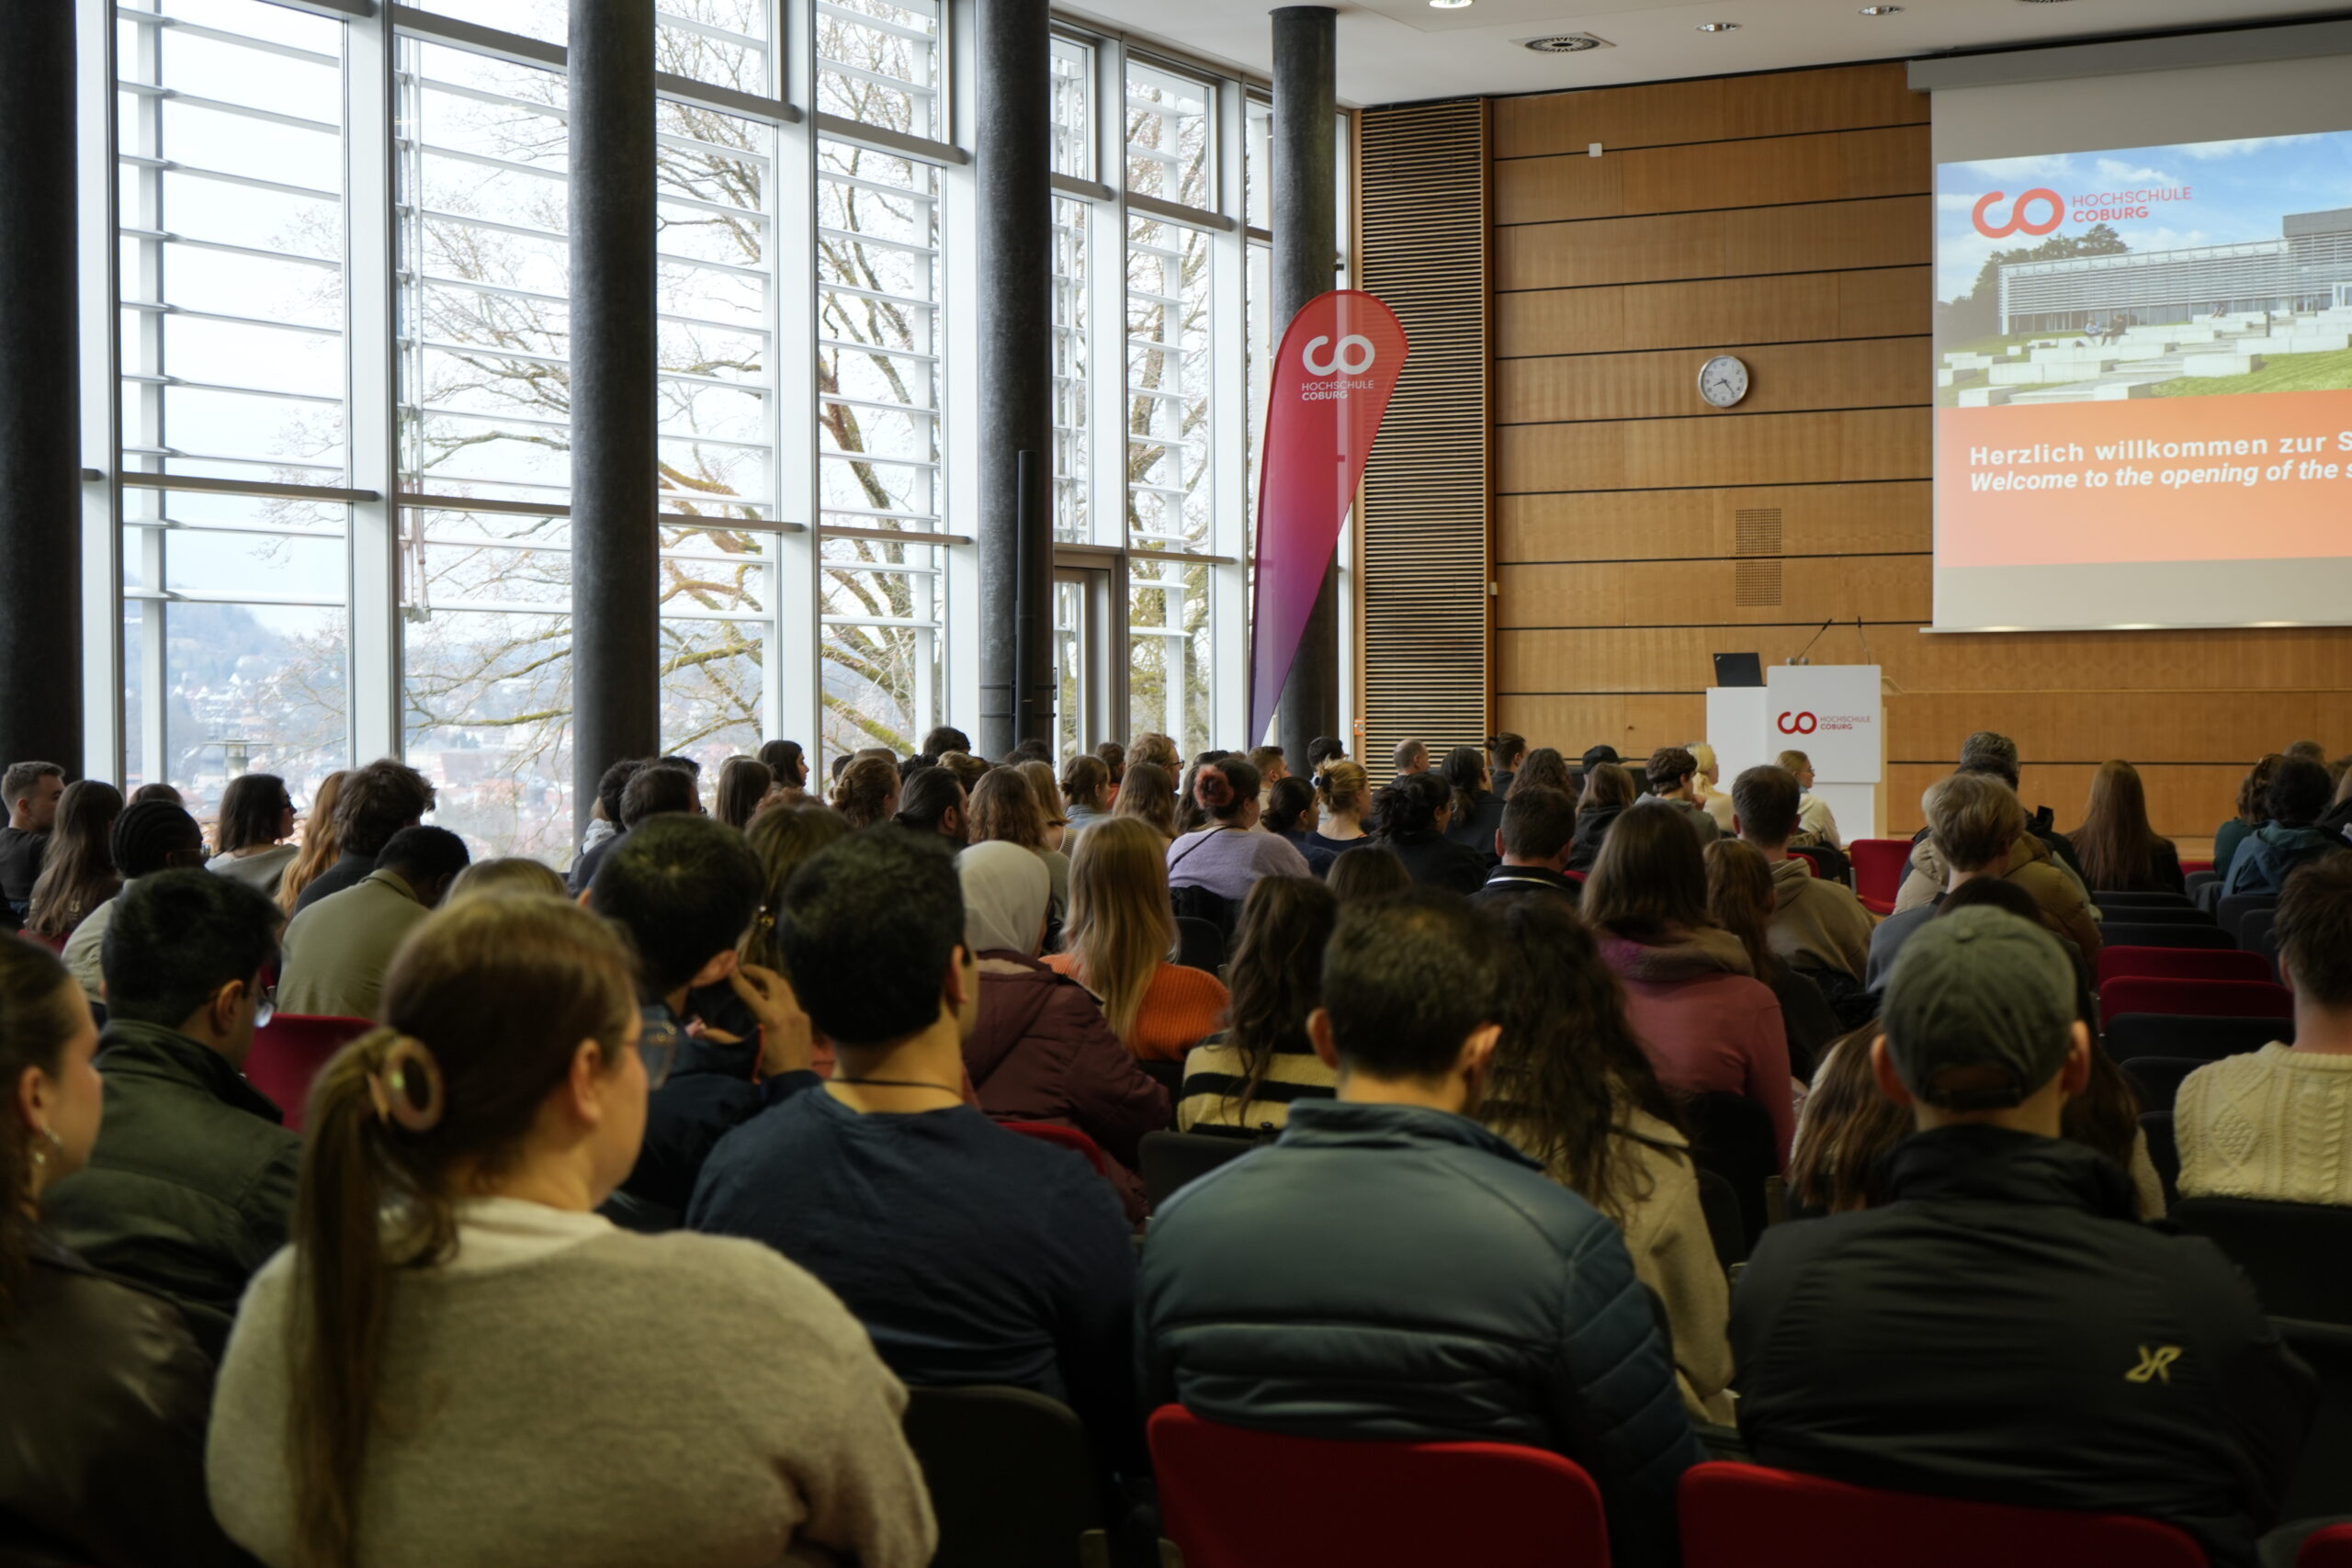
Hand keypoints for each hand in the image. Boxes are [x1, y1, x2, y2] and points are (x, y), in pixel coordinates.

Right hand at [729, 962, 814, 1076]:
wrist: (796, 1078)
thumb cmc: (769, 1066)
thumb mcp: (746, 1051)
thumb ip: (724, 1038)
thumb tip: (702, 1031)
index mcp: (770, 1017)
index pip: (751, 991)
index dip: (738, 979)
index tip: (730, 969)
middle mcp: (786, 1010)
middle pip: (772, 979)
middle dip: (757, 970)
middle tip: (745, 969)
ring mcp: (798, 1012)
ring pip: (785, 985)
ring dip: (770, 980)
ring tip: (757, 980)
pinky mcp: (805, 1017)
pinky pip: (792, 999)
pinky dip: (780, 994)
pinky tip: (772, 1000)